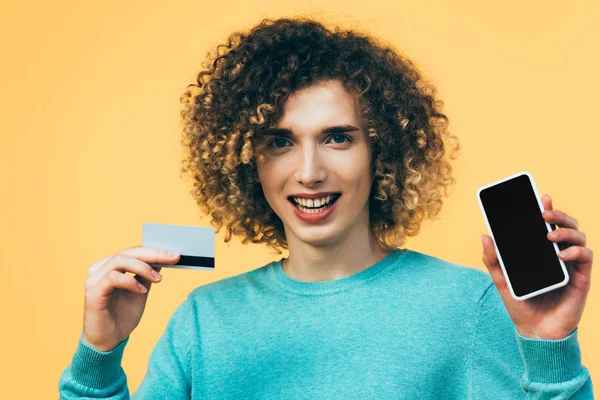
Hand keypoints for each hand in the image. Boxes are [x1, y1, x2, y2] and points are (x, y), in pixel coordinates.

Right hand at [82, 246, 179, 351]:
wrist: (108, 341)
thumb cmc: (121, 316)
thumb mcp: (140, 291)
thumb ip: (146, 275)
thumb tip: (161, 260)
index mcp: (110, 266)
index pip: (133, 251)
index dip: (154, 251)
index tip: (174, 255)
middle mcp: (100, 269)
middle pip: (128, 252)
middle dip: (153, 254)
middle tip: (172, 258)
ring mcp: (94, 279)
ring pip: (120, 260)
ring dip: (142, 267)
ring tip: (157, 279)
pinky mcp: (92, 292)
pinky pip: (112, 278)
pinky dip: (130, 281)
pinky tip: (141, 290)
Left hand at [481, 194, 592, 339]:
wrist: (534, 331)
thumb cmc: (520, 304)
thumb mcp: (501, 279)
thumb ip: (492, 259)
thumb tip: (485, 235)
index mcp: (541, 251)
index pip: (547, 224)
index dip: (547, 209)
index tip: (541, 197)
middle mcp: (558, 254)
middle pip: (566, 225)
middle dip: (558, 214)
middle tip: (544, 213)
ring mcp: (571, 265)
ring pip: (579, 236)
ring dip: (566, 231)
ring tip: (550, 235)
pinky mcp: (581, 278)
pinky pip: (586, 257)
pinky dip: (576, 252)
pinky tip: (562, 255)